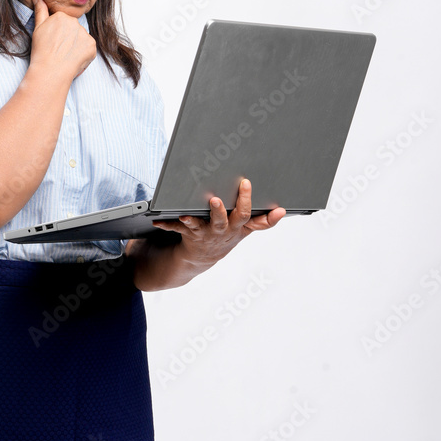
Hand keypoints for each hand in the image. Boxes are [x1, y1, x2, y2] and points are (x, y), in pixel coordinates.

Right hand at [30, 0, 96, 80]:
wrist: (50, 70)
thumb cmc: (41, 51)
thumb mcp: (38, 28)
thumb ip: (40, 11)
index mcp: (62, 16)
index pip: (63, 23)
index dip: (58, 35)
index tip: (53, 43)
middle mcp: (75, 22)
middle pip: (74, 30)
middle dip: (68, 39)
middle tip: (59, 51)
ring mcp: (85, 34)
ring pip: (81, 39)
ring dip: (76, 47)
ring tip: (66, 56)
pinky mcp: (92, 46)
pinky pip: (89, 49)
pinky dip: (83, 55)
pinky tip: (74, 60)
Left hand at [151, 178, 285, 267]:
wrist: (203, 257)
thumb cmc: (227, 236)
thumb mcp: (246, 229)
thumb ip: (263, 221)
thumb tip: (282, 210)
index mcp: (235, 227)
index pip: (245, 214)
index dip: (246, 200)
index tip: (246, 183)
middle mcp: (220, 231)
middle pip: (221, 221)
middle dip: (218, 210)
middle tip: (214, 199)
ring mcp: (203, 234)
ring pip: (199, 226)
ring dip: (192, 220)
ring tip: (186, 214)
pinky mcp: (188, 234)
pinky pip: (175, 228)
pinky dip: (167, 224)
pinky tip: (157, 219)